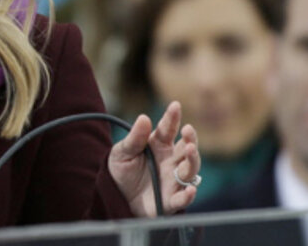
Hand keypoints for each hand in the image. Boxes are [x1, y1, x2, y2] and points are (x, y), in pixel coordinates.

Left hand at [108, 101, 200, 216]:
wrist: (115, 196)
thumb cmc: (122, 170)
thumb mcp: (122, 151)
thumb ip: (134, 138)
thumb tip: (144, 118)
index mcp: (159, 145)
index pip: (168, 129)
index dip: (172, 117)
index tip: (175, 106)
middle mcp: (170, 160)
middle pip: (186, 148)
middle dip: (190, 139)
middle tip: (187, 130)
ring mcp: (172, 180)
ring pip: (190, 170)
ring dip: (192, 160)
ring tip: (189, 150)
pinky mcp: (170, 200)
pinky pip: (182, 199)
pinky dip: (188, 196)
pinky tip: (190, 190)